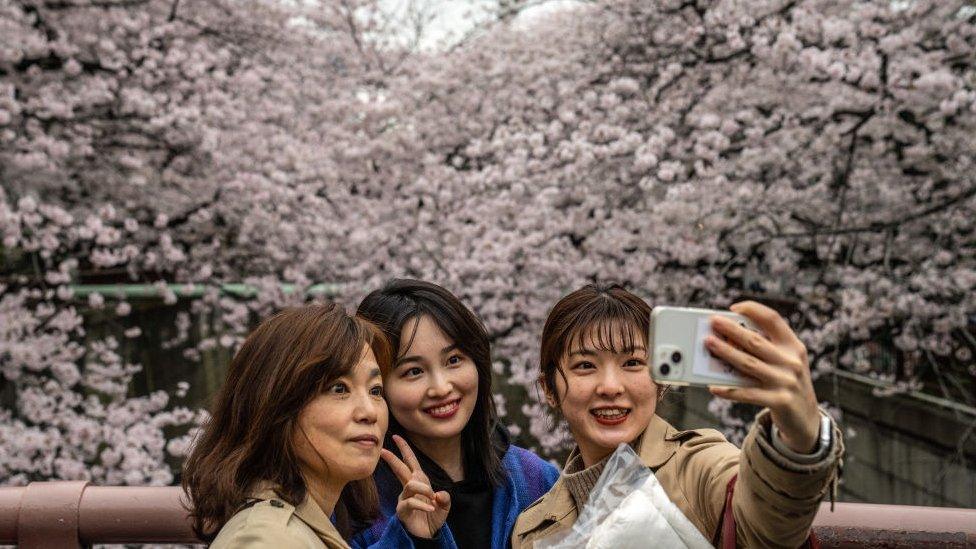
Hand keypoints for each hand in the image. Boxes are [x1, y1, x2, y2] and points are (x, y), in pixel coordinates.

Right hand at [381, 434, 450, 538]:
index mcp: (419, 481)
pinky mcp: (402, 510)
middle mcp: (409, 487)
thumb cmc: (433, 517)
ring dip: (423, 488)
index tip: (396, 437)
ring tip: (432, 498)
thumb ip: (444, 498)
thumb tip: (439, 495)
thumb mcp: (444, 505)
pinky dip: (422, 504)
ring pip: (410, 485)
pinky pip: (411, 502)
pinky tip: (430, 507)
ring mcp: (404, 498)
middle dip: (393, 459)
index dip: (404, 449)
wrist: (428, 534)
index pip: (410, 462)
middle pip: (400, 469)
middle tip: (383, 451)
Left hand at [705, 301, 821, 453]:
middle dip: (732, 330)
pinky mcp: (779, 401)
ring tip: (709, 344)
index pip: (773, 320)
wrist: (807, 418)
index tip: (734, 308)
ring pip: (748, 364)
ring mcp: (786, 382)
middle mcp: (791, 362)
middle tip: (713, 322)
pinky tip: (714, 386)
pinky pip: (747, 393)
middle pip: (755, 341)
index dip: (753, 310)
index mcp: (794, 346)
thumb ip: (767, 349)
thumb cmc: (787, 383)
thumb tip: (729, 338)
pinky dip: (729, 390)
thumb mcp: (786, 362)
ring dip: (726, 353)